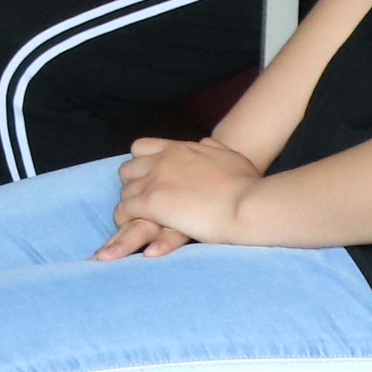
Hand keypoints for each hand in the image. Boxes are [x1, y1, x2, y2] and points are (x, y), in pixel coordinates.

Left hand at [94, 135, 263, 259]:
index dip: (141, 163)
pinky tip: (132, 228)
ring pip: (124, 191)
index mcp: (179, 149)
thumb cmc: (247, 185)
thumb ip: (213, 148)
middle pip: (128, 169)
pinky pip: (123, 210)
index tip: (148, 177)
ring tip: (137, 219)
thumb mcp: (230, 157)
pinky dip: (124, 219)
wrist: (247, 204)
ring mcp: (155, 181)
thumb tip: (206, 143)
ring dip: (130, 205)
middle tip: (142, 201)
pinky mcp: (152, 204)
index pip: (141, 147)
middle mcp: (163, 161)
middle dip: (133, 185)